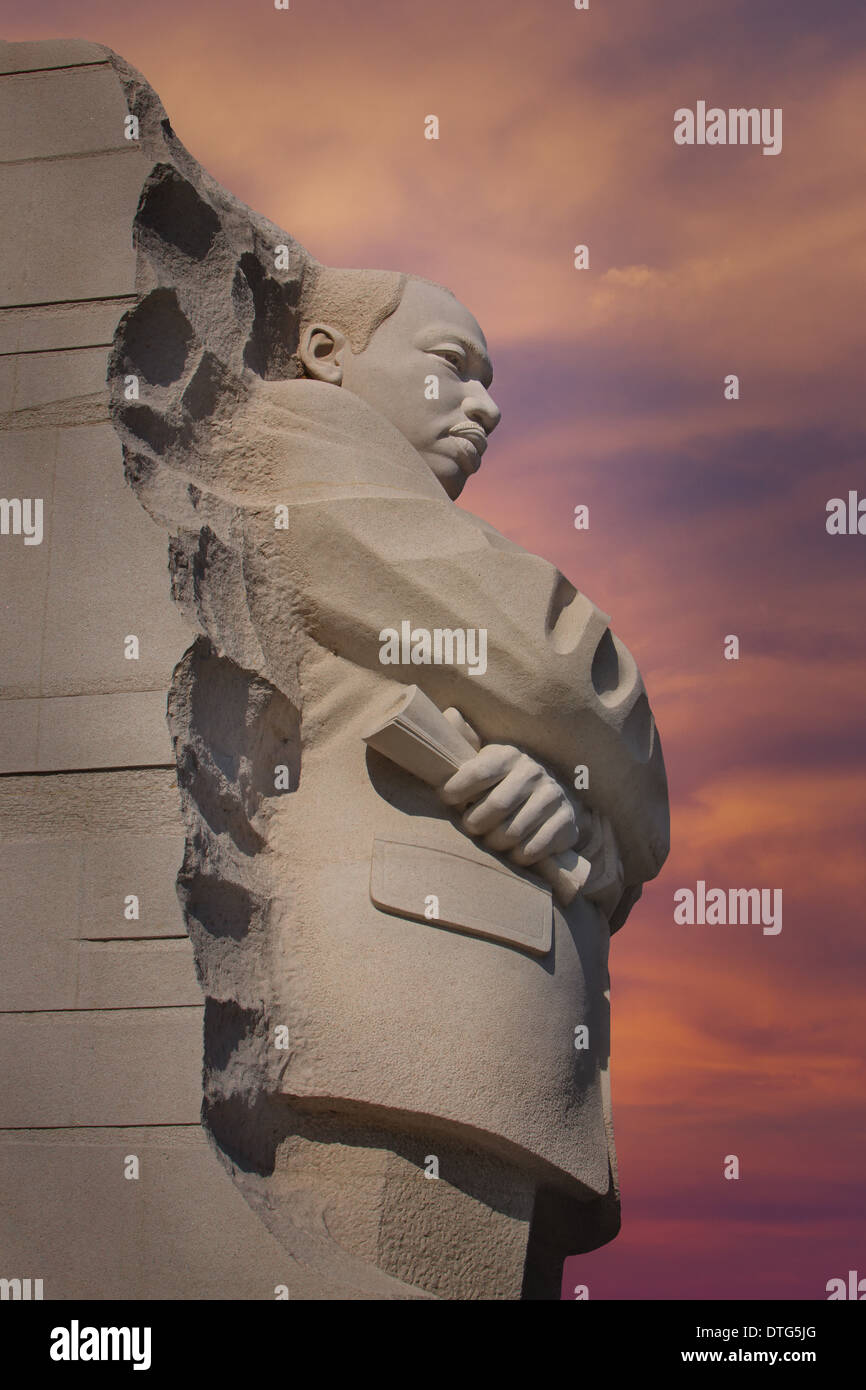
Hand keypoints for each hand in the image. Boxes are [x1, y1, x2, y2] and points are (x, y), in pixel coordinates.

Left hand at [438, 708, 579, 864]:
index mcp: (508, 755)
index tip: (446, 799)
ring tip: (490, 840)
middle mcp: (533, 772)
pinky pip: (534, 848)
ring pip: (513, 831)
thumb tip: (449, 713)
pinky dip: (518, 856)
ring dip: (495, 842)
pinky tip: (513, 851)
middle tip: (470, 826)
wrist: (552, 797)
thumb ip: (463, 741)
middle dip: (475, 823)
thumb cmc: (503, 781)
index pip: (478, 772)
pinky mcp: (566, 822)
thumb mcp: (484, 760)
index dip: (457, 789)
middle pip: (496, 806)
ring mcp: (552, 797)